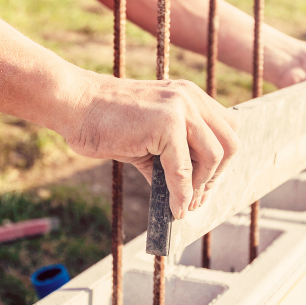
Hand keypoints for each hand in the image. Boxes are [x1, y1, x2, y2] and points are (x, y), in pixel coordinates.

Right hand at [64, 72, 238, 219]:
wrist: (74, 104)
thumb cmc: (105, 122)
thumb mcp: (149, 138)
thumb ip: (171, 158)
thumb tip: (185, 196)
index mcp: (190, 97)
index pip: (227, 130)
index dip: (221, 162)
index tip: (204, 186)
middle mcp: (191, 98)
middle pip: (231, 143)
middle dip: (217, 176)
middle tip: (197, 198)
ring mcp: (180, 107)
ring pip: (214, 156)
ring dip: (201, 187)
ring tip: (184, 204)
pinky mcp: (166, 122)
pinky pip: (184, 169)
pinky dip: (182, 194)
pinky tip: (173, 208)